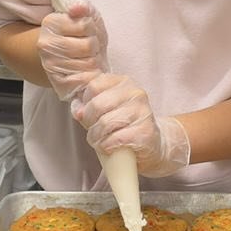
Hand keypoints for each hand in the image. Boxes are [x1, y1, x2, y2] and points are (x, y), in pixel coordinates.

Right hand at [37, 0, 108, 99]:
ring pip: (89, 63)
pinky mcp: (58, 83)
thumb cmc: (78, 35)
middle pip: (88, 45)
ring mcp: (51, 65)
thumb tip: (77, 8)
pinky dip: (91, 76)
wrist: (65, 57)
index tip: (84, 32)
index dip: (91, 29)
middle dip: (93, 46)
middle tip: (86, 48)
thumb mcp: (84, 15)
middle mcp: (46, 45)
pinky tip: (86, 72)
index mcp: (50, 23)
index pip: (85, 25)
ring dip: (93, 61)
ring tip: (85, 58)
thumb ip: (82, 6)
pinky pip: (85, 80)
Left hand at [70, 72, 191, 177]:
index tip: (89, 114)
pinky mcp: (145, 132)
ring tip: (100, 141)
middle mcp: (136, 93)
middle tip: (93, 131)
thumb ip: (87, 106)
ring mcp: (143, 112)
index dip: (86, 103)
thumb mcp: (104, 111)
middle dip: (89, 122)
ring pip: (105, 123)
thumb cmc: (124, 126)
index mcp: (124, 82)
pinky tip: (110, 147)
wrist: (152, 144)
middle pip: (97, 105)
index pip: (94, 86)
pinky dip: (107, 146)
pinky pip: (115, 139)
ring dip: (96, 137)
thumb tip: (78, 111)